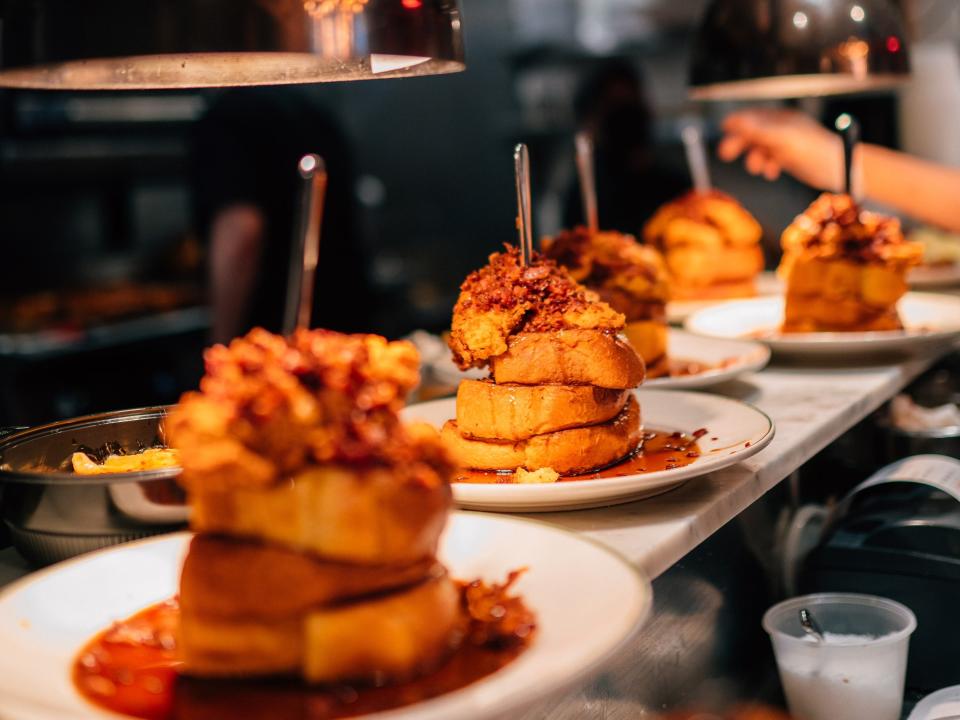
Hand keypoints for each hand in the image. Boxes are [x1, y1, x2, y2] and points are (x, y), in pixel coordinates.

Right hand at [718, 108, 843, 190]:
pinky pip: (771, 159)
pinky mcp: (791, 157)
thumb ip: (759, 130)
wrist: (841, 170)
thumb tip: (734, 121)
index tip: (722, 128)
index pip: (754, 116)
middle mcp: (784, 128)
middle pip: (754, 132)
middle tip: (725, 154)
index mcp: (783, 119)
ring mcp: (787, 143)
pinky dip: (767, 166)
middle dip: (740, 143)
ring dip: (754, 158)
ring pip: (761, 148)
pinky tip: (772, 173)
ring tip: (757, 169)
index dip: (738, 122)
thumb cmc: (816, 152)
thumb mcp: (784, 140)